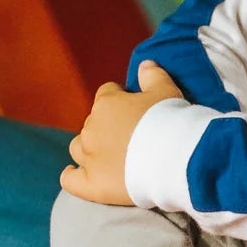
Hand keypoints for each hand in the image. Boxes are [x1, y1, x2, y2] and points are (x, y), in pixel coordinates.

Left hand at [61, 61, 181, 204]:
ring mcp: (89, 157)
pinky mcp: (92, 183)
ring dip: (90, 148)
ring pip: (79, 147)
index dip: (120, 99)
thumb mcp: (167, 90)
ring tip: (109, 156)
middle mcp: (92, 127)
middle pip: (93, 122)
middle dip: (108, 127)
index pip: (107, 93)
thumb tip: (144, 63)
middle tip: (131, 137)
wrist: (176, 158)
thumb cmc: (172, 121)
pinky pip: (70, 179)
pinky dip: (71, 175)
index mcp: (107, 103)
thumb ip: (153, 75)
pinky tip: (76, 173)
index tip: (134, 108)